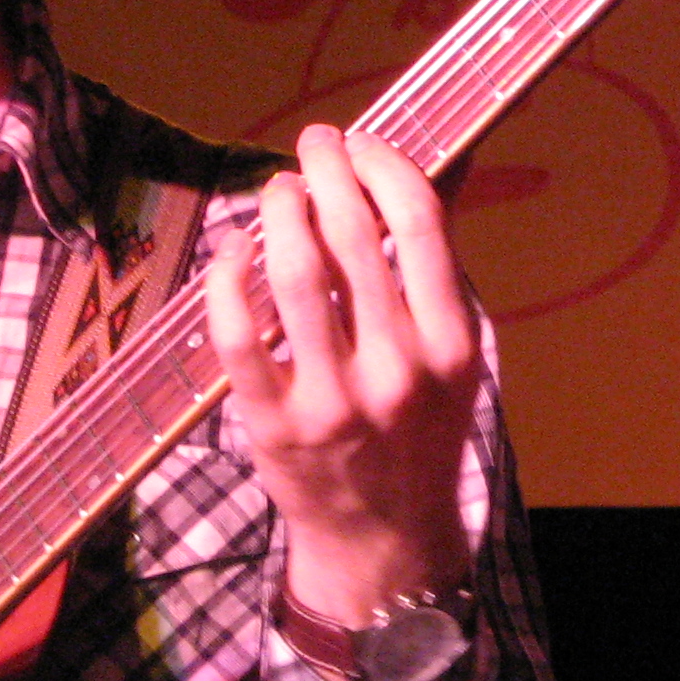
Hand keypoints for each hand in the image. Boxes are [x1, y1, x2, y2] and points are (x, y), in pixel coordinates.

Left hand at [207, 125, 481, 626]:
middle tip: (313, 145)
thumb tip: (437, 167)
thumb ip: (434, 271)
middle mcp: (398, 368)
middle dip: (326, 171)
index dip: (383, 166)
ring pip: (294, 275)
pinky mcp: (274, 425)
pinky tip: (232, 250)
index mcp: (451, 342)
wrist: (384, 536)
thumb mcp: (452, 355)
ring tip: (277, 190)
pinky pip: (238, 335)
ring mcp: (334, 400)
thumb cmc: (418, 429)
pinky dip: (227, 278)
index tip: (362, 144)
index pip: (421, 223)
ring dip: (279, 212)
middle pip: (353, 235)